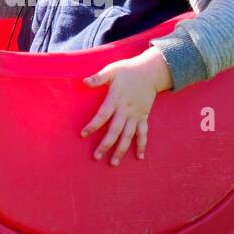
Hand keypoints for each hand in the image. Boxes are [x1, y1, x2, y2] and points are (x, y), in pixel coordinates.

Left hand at [80, 48, 171, 165]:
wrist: (150, 72)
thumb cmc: (128, 71)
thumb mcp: (112, 70)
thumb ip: (98, 77)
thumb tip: (84, 81)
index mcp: (116, 99)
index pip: (103, 115)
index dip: (93, 125)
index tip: (83, 135)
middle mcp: (126, 110)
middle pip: (115, 131)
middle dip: (106, 144)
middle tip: (96, 157)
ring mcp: (136, 115)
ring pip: (129, 136)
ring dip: (121, 150)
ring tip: (114, 163)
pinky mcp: (143, 117)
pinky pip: (143, 133)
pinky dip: (142, 145)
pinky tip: (139, 157)